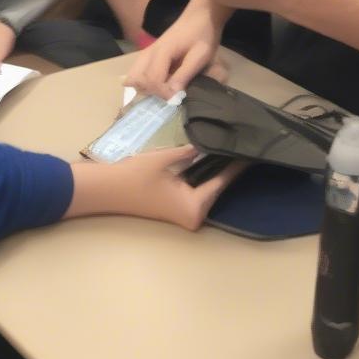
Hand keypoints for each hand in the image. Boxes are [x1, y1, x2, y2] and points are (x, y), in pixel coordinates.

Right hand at [67, 145, 243, 230]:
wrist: (107, 189)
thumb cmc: (135, 176)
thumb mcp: (165, 159)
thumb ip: (189, 151)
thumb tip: (210, 143)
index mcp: (194, 208)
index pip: (222, 182)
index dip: (236, 165)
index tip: (251, 151)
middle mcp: (193, 215)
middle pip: (217, 187)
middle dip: (228, 166)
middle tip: (241, 144)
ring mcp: (185, 213)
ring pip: (207, 188)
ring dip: (215, 170)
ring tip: (229, 148)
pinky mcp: (177, 207)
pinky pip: (197, 189)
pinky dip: (203, 175)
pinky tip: (209, 157)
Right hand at [124, 1, 223, 98]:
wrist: (201, 16)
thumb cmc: (203, 34)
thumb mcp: (200, 55)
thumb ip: (184, 74)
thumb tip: (172, 96)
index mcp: (162, 52)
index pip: (152, 80)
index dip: (163, 93)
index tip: (177, 99)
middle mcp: (150, 52)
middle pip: (138, 79)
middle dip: (152, 92)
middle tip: (169, 96)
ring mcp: (148, 52)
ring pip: (134, 75)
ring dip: (145, 87)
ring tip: (163, 92)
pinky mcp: (150, 53)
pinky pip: (138, 71)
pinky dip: (143, 81)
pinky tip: (157, 86)